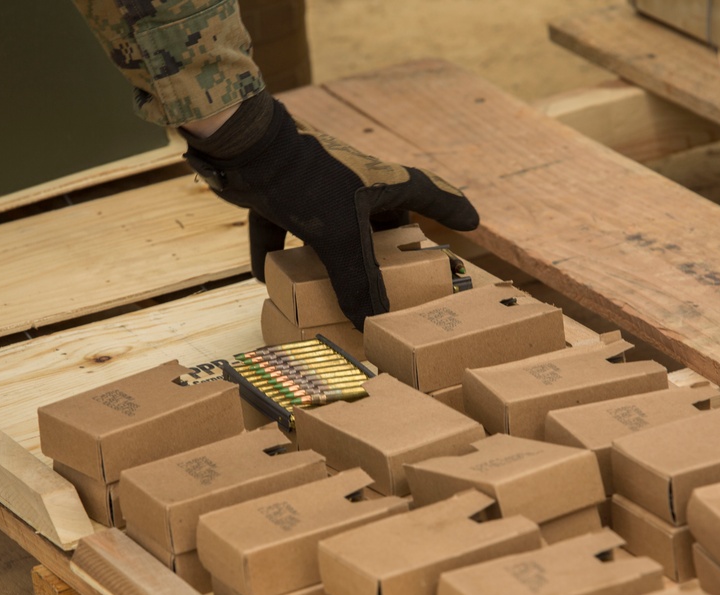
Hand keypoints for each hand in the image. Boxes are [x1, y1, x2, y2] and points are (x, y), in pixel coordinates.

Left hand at [183, 92, 478, 329]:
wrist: (248, 146)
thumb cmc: (307, 182)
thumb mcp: (340, 236)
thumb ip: (357, 281)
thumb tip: (369, 322)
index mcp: (381, 182)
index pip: (430, 194)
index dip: (453, 209)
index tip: (471, 224)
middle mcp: (353, 181)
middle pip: (383, 215)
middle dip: (391, 243)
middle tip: (403, 267)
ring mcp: (315, 185)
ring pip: (334, 224)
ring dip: (335, 253)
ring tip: (341, 279)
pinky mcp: (278, 194)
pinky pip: (281, 228)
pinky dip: (276, 253)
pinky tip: (267, 278)